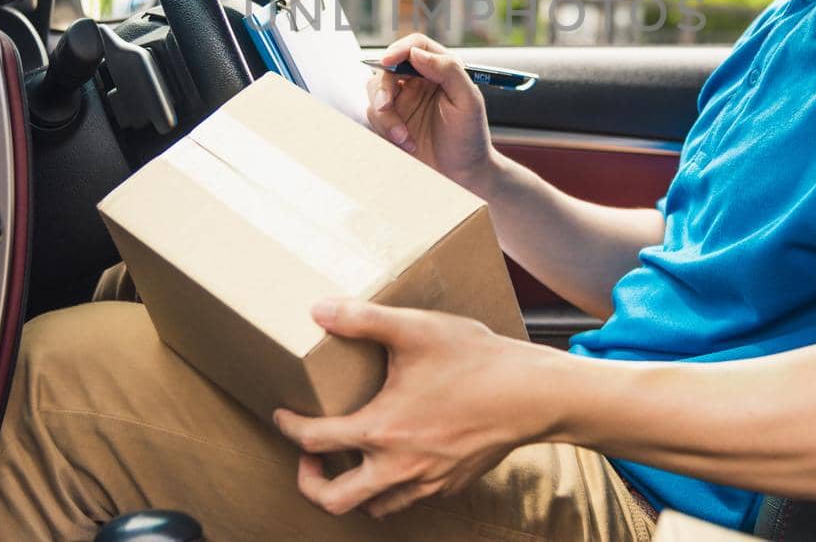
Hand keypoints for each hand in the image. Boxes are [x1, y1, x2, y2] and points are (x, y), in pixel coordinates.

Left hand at [272, 299, 557, 518]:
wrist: (533, 395)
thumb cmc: (475, 361)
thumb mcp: (416, 329)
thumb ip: (363, 318)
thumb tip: (318, 309)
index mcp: (381, 431)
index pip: (315, 441)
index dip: (289, 427)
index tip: (282, 413)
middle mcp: (399, 467)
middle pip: (335, 500)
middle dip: (311, 483)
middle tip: (308, 459)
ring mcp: (427, 481)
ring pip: (374, 506)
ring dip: (353, 489)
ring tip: (350, 460)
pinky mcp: (451, 483)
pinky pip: (410, 499)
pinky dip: (391, 487)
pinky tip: (398, 457)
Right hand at [366, 33, 497, 197]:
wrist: (462, 176)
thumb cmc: (471, 138)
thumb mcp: (469, 101)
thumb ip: (448, 70)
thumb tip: (417, 53)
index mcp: (440, 70)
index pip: (415, 47)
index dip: (399, 49)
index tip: (388, 61)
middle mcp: (418, 82)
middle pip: (387, 68)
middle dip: (383, 88)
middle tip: (386, 106)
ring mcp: (403, 102)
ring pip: (375, 93)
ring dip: (385, 116)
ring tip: (404, 137)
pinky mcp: (391, 122)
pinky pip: (373, 116)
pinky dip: (385, 130)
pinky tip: (406, 145)